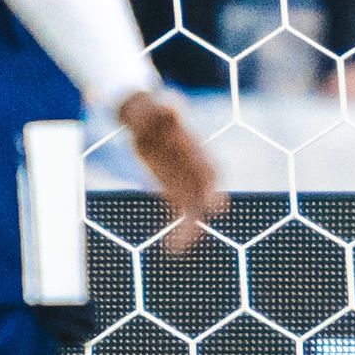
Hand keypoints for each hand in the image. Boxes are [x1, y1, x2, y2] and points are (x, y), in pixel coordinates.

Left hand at [117, 90, 224, 254]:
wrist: (139, 114)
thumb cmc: (148, 107)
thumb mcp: (152, 105)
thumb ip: (162, 109)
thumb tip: (171, 109)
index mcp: (194, 147)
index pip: (209, 170)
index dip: (212, 187)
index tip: (215, 204)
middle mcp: (193, 166)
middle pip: (204, 194)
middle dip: (200, 213)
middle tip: (192, 232)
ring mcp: (183, 178)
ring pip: (192, 207)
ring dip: (187, 229)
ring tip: (176, 249)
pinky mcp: (171, 186)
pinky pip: (176, 210)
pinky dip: (176, 228)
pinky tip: (171, 247)